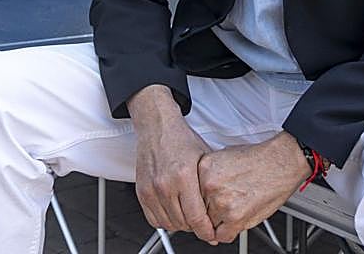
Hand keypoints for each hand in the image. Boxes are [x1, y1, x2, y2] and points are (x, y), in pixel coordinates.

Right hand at [128, 86, 217, 243]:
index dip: (205, 231)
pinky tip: (174, 214)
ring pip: (168, 224)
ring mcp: (151, 189)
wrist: (157, 127)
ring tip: (189, 218)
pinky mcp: (142, 192)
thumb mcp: (205, 158)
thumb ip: (210, 183)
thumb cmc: (181, 139)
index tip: (211, 235)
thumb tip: (221, 205)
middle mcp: (165, 184)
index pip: (196, 217)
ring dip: (180, 225)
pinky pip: (153, 219)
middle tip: (203, 225)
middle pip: (182, 223)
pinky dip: (165, 221)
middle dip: (195, 228)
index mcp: (184, 175)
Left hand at [197, 132, 310, 242]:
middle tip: (222, 206)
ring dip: (219, 222)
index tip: (202, 204)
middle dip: (208, 211)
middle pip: (198, 209)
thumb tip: (200, 191)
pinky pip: (222, 235)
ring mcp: (221, 202)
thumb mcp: (226, 155)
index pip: (191, 192)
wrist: (283, 161)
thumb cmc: (260, 158)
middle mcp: (209, 185)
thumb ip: (209, 174)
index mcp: (204, 168)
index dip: (198, 200)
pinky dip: (227, 233)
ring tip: (234, 209)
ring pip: (209, 224)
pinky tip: (235, 222)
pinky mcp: (235, 217)